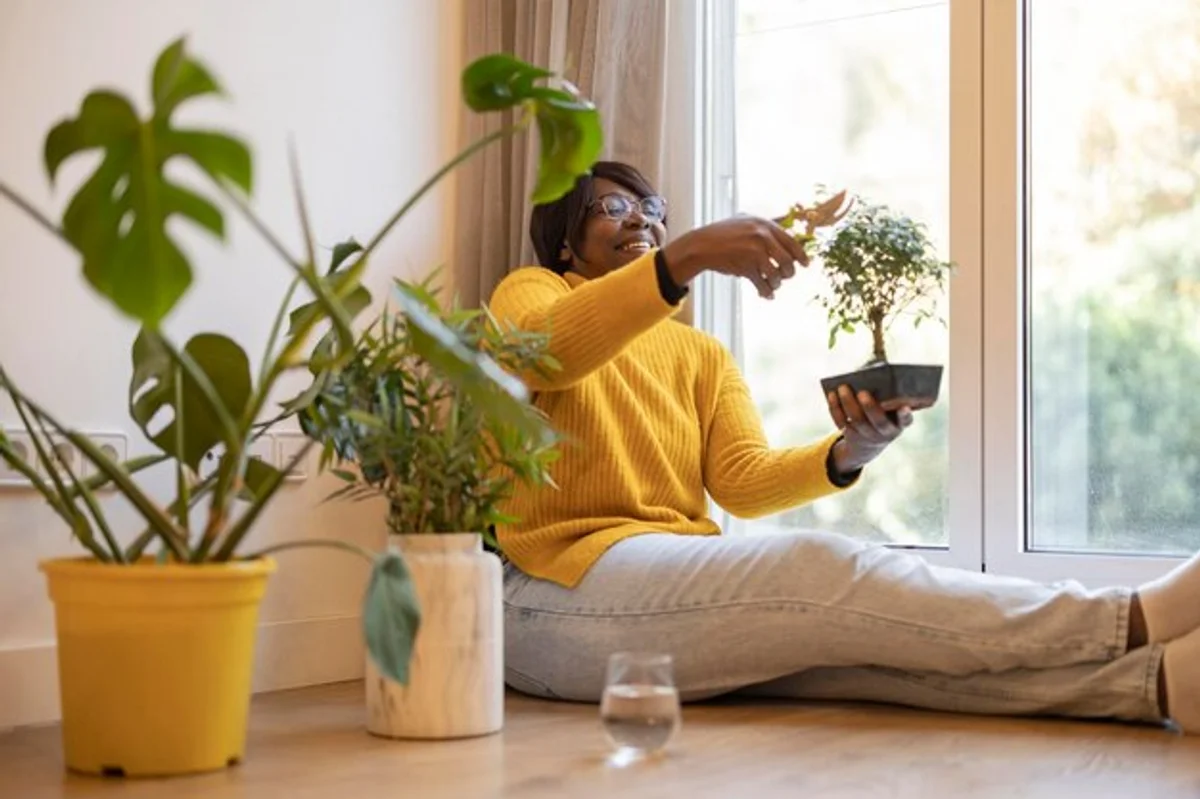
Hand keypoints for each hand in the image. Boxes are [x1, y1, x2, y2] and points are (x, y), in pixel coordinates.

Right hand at [661, 215, 809, 299]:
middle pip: (788, 261)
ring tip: (771, 285)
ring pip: (777, 275)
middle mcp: (762, 237)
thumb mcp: (745, 220)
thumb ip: (765, 225)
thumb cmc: (723, 233)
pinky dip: (766, 292)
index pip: (792, 242)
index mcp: (765, 225)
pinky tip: (766, 295)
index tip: (806, 264)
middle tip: (784, 277)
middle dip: (788, 273)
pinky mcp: (745, 267)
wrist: (702, 246)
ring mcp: (754, 253)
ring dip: (776, 284)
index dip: (801, 256)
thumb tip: (788, 225)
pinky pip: (762, 284)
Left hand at [826, 385, 914, 473]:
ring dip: (848, 403)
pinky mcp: (851, 436)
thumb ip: (887, 392)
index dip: (905, 415)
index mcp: (899, 423)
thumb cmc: (882, 414)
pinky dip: (835, 408)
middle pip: (878, 422)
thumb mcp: (889, 408)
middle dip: (870, 407)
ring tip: (842, 388)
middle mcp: (885, 432)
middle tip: (862, 392)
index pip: (905, 420)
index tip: (904, 407)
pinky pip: (842, 422)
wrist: (869, 442)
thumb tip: (872, 367)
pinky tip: (832, 395)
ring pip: (857, 422)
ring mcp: (867, 436)